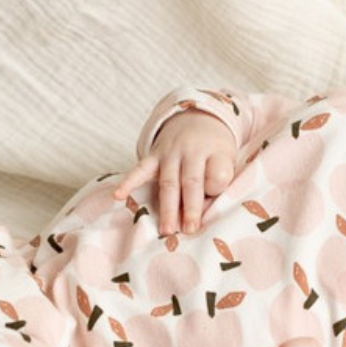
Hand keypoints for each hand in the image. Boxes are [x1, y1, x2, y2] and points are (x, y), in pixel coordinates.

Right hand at [112, 111, 236, 233]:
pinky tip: (118, 195)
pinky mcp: (154, 156)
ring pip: (168, 182)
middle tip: (189, 230)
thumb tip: (204, 205)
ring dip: (167, 207)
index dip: (217, 188)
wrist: (196, 117)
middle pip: (191, 181)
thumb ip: (219, 179)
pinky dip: (128, 182)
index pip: (218, 173)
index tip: (214, 201)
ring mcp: (170, 153)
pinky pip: (140, 170)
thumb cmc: (213, 148)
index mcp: (215, 151)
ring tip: (166, 230)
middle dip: (191, 207)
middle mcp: (192, 151)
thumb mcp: (227, 157)